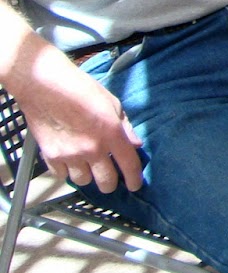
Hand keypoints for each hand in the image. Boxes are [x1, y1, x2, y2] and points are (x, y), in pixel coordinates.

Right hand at [13, 48, 143, 192]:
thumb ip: (125, 126)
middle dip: (111, 184)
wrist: (46, 87)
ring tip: (88, 167)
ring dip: (88, 176)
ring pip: (83, 180)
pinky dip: (67, 172)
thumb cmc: (82, 89)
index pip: (129, 164)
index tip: (135, 185)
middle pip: (106, 181)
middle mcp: (92, 149)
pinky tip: (70, 163)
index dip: (134, 179)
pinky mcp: (50, 156)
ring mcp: (69, 155)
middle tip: (111, 180)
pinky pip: (61, 175)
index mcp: (111, 134)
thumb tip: (136, 144)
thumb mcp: (112, 103)